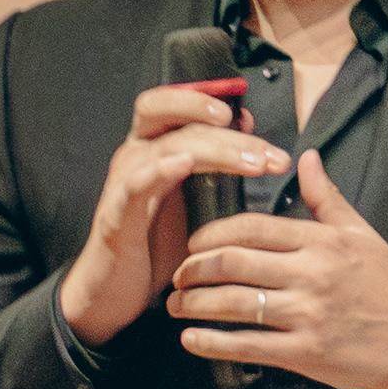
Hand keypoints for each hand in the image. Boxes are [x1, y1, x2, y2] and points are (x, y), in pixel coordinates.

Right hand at [59, 86, 290, 347]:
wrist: (117, 290)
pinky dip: (156, 170)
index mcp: (155, 147)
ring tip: (255, 164)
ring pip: (165, 147)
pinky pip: (133, 185)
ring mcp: (124, 182)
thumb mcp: (195, 195)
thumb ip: (218, 159)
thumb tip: (247, 121)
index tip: (252, 116)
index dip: (206, 98)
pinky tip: (182, 164)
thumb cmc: (158, 240)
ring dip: (214, 151)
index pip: (174, 102)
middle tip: (272, 154)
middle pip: (176, 120)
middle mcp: (137, 156)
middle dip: (229, 132)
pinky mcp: (116, 215)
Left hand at [168, 150, 387, 388]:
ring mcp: (308, 314)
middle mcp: (312, 274)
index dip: (211, 235)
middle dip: (192, 270)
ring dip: (194, 305)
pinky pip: (246, 345)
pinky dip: (210, 343)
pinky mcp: (306, 351)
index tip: (193, 244)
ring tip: (178, 306)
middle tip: (177, 277)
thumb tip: (306, 158)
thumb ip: (327, 199)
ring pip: (231, 303)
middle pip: (231, 263)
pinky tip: (191, 340)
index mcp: (323, 242)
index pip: (251, 227)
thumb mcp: (365, 235)